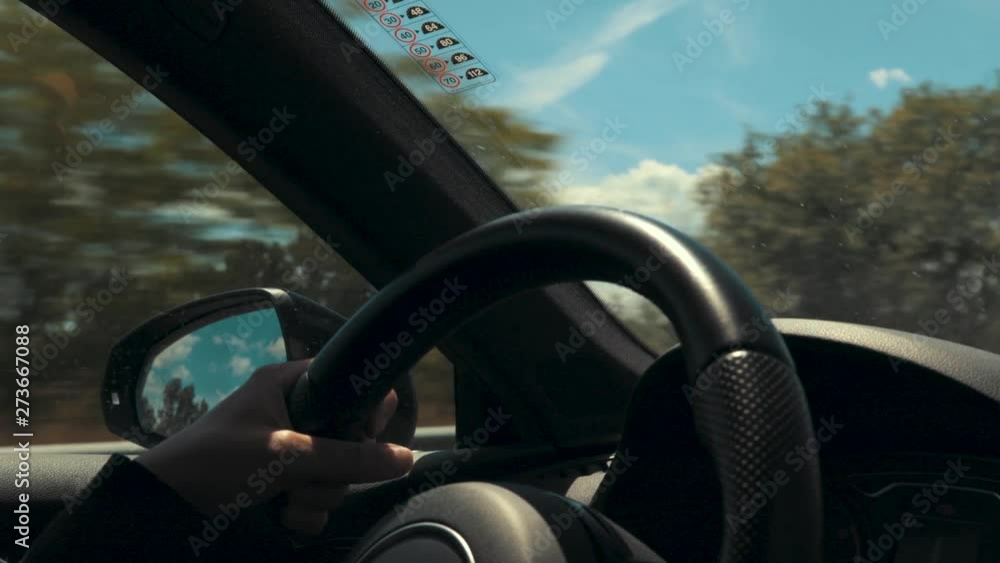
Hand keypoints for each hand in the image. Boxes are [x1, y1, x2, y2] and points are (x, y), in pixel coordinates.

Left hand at [136, 359, 413, 534]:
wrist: (164, 507)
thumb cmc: (214, 462)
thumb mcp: (285, 456)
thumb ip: (347, 457)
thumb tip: (407, 458)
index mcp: (291, 384)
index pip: (352, 382)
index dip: (366, 410)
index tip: (363, 436)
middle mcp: (294, 413)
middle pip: (351, 440)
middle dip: (336, 470)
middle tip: (310, 477)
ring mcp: (290, 452)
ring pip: (337, 475)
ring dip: (318, 496)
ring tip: (285, 501)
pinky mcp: (282, 484)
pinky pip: (318, 499)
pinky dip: (305, 513)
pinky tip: (281, 516)